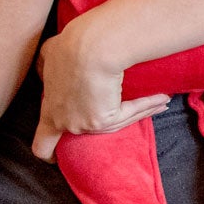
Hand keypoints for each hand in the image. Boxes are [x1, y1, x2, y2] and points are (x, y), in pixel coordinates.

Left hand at [29, 17, 169, 162]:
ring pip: (115, 124)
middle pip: (84, 135)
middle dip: (101, 124)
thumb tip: (48, 72)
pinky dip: (147, 105)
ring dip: (135, 112)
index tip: (55, 157)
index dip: (49, 153)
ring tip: (155, 102)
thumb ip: (46, 67)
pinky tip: (161, 100)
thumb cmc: (69, 46)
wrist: (90, 47)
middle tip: (116, 113)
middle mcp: (68, 124)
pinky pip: (130, 113)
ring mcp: (86, 124)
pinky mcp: (106, 119)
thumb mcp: (48, 54)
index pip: (42, 146)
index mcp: (50, 112)